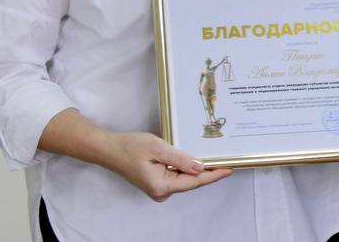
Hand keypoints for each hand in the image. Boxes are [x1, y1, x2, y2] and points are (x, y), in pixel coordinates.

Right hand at [106, 131, 231, 201]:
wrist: (109, 149)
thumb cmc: (131, 147)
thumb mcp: (158, 148)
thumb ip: (180, 159)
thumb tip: (200, 168)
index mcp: (162, 186)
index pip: (194, 182)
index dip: (213, 175)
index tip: (229, 169)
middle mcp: (161, 192)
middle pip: (191, 182)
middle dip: (208, 172)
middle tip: (227, 161)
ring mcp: (158, 189)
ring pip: (184, 179)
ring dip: (198, 170)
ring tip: (216, 159)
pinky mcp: (156, 183)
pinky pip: (177, 176)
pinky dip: (187, 169)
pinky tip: (197, 160)